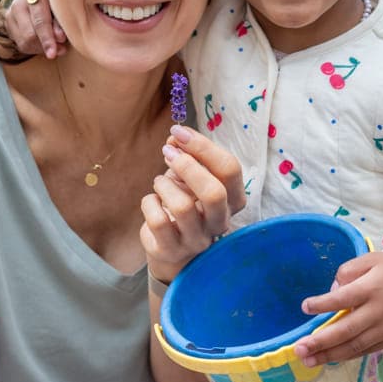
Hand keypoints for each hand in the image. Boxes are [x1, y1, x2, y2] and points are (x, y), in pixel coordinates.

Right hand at [4, 0, 67, 59]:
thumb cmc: (56, 0)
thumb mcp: (62, 6)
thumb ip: (60, 22)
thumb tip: (60, 39)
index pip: (39, 21)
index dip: (47, 39)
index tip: (53, 54)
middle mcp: (18, 4)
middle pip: (30, 36)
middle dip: (46, 46)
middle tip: (62, 49)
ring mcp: (10, 14)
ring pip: (24, 43)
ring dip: (41, 49)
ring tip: (55, 46)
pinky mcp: (8, 24)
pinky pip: (21, 45)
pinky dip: (35, 48)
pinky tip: (44, 43)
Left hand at [140, 125, 245, 283]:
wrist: (170, 244)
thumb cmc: (184, 201)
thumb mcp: (189, 176)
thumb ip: (186, 154)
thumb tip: (175, 137)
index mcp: (233, 199)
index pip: (230, 169)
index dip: (203, 146)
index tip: (179, 132)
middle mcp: (220, 222)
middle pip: (214, 192)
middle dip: (188, 166)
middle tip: (168, 152)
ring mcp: (197, 240)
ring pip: (182, 207)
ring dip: (164, 184)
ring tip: (159, 182)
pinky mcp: (172, 250)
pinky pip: (158, 221)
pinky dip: (149, 203)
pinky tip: (152, 202)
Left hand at [294, 251, 382, 365]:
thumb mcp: (372, 259)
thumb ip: (348, 271)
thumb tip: (332, 291)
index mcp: (372, 289)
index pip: (343, 298)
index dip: (323, 304)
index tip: (305, 307)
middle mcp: (378, 312)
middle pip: (346, 330)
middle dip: (321, 341)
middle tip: (299, 349)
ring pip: (354, 346)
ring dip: (329, 355)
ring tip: (307, 360)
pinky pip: (364, 351)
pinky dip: (346, 356)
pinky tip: (329, 359)